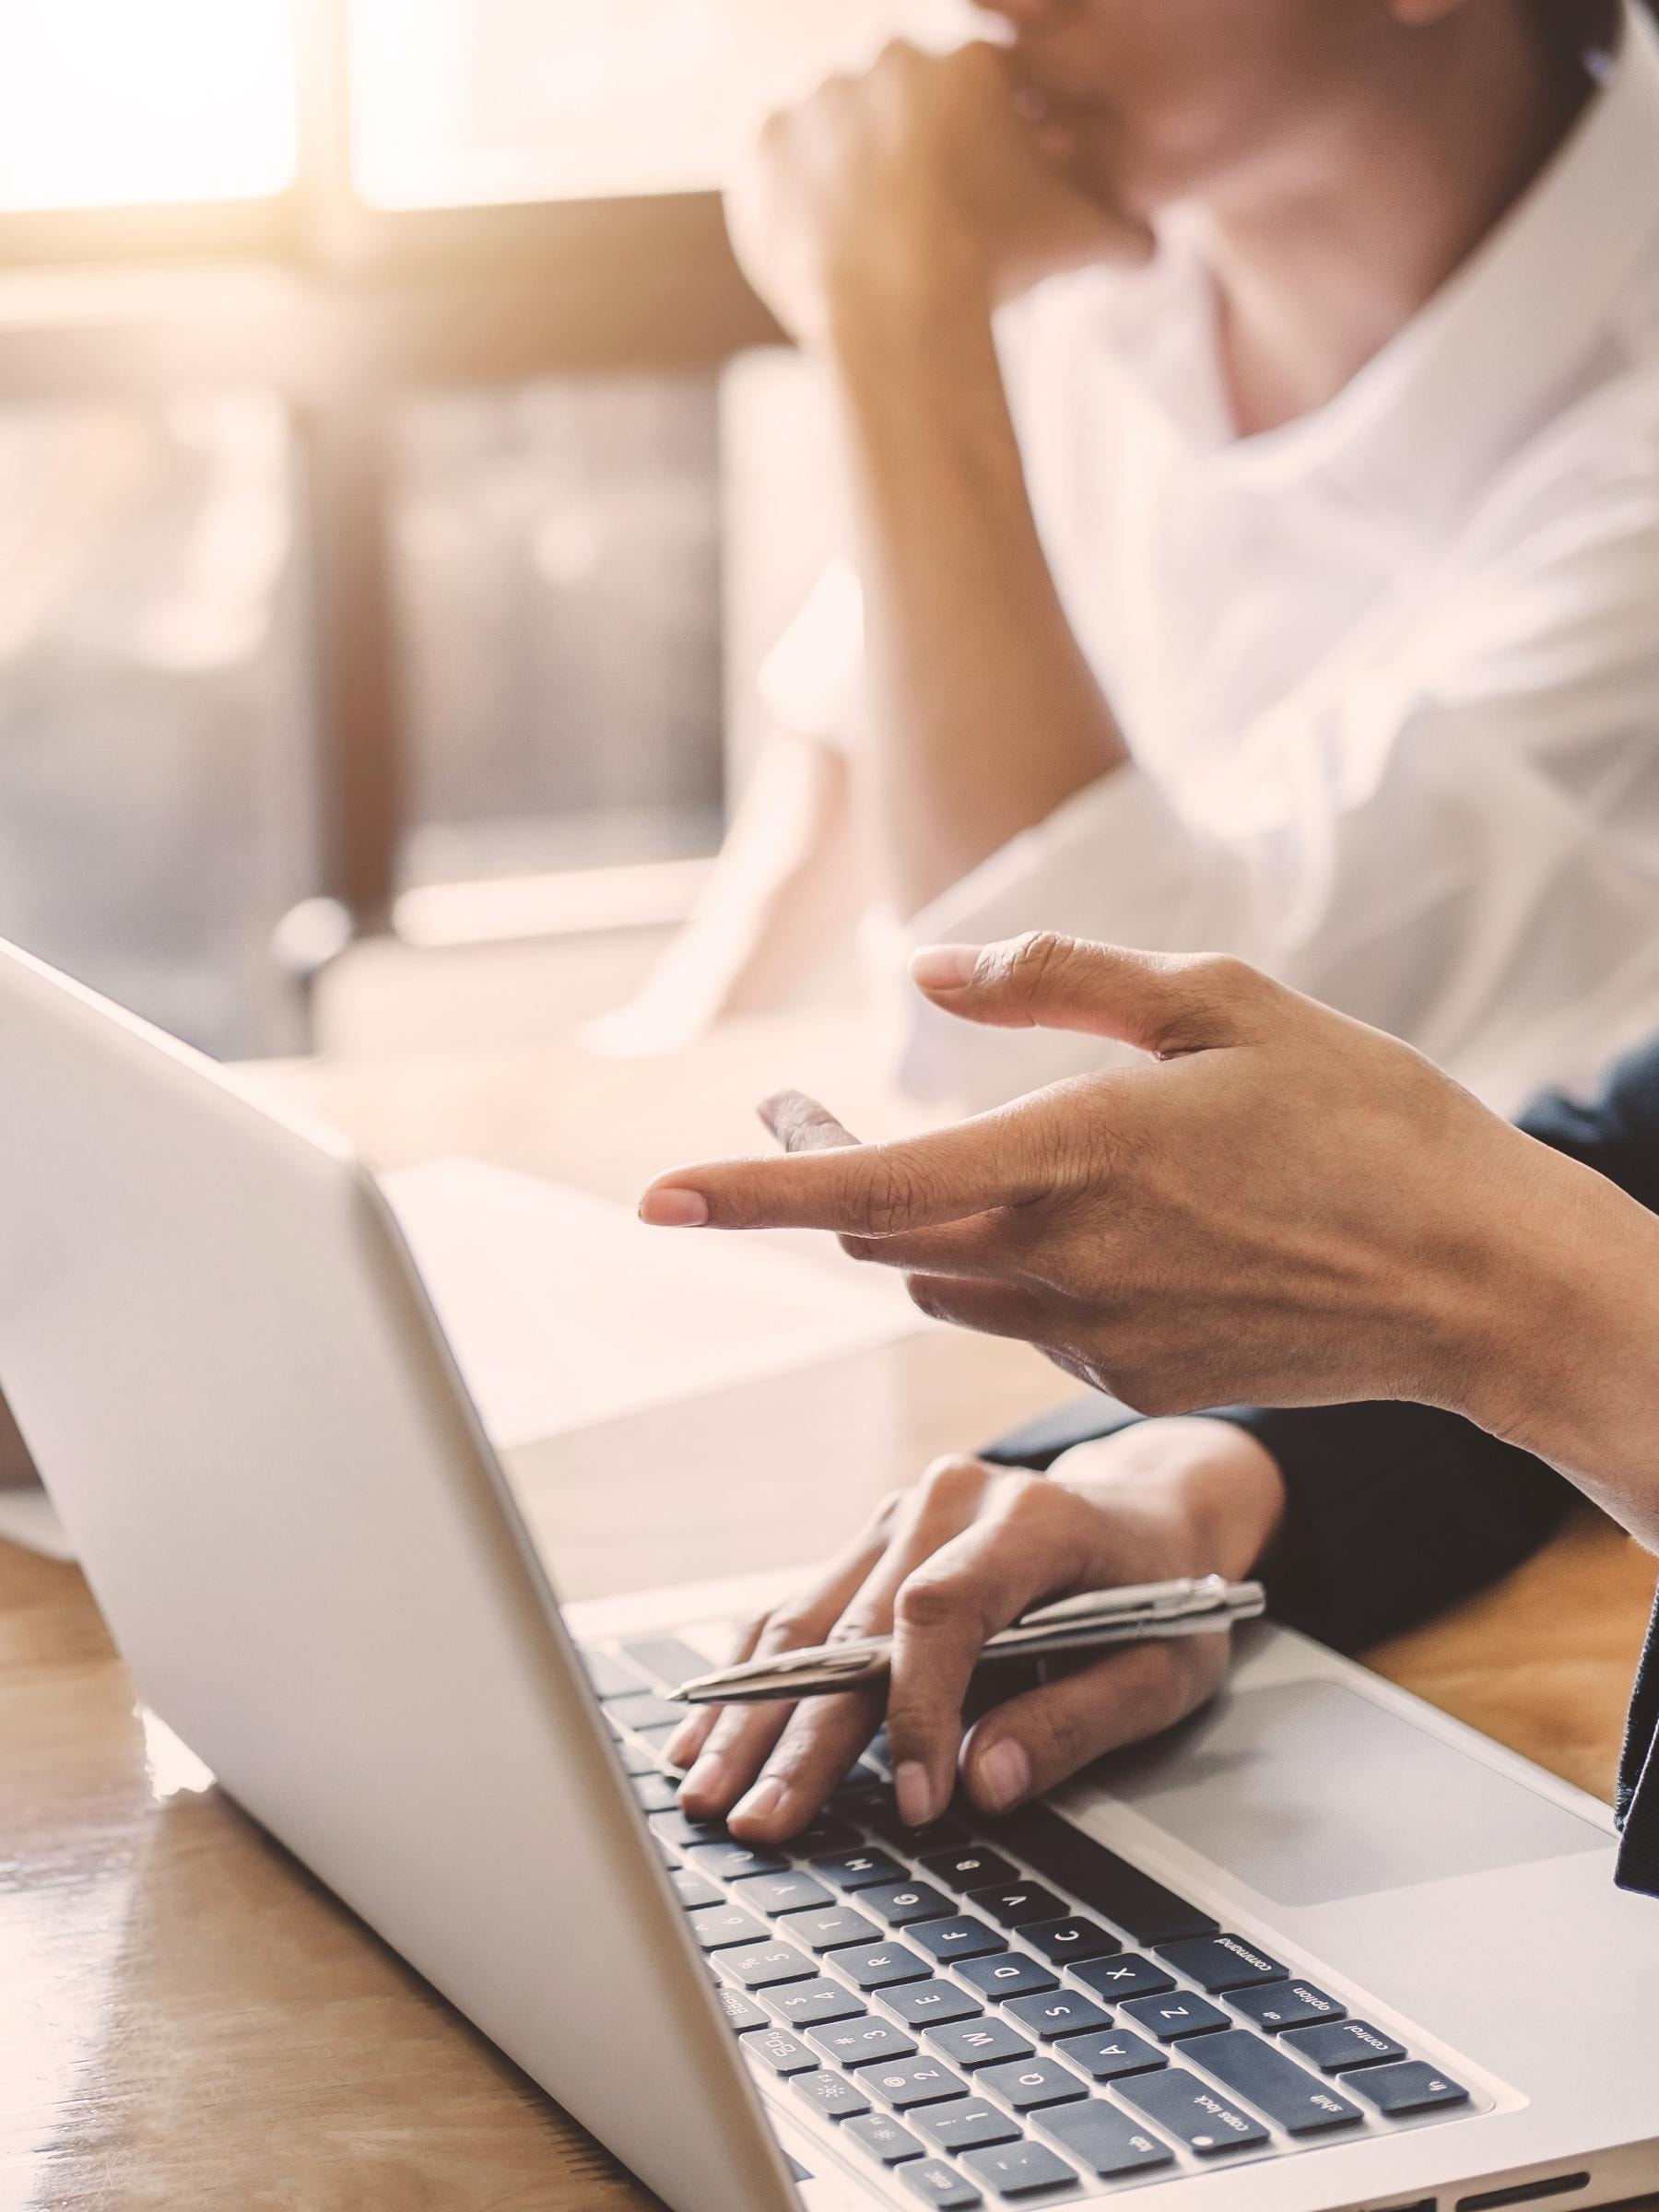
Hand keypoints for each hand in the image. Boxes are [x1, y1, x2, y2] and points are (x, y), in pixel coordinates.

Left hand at [641, 932, 1618, 1435]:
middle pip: (884, 1233)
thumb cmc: (1362, 1117)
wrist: (1474, 1279)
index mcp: (1070, 1156)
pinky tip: (1103, 1222)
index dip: (750, 1193)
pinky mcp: (1130, 1378)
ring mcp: (1092, 1335)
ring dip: (918, 1221)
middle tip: (793, 1115)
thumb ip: (1056, 983)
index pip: (865, 1186)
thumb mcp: (1218, 1000)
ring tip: (953, 1154)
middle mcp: (1060, 1262)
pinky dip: (1016, 1263)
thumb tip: (926, 971)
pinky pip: (1025, 1315)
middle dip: (821, 1180)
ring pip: (945, 1277)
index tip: (656, 1198)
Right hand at [667, 1419, 1284, 1841]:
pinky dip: (750, 1679)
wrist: (1148, 1516)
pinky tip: (705, 1738)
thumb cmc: (1164, 1598)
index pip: (944, 1610)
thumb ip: (1079, 1724)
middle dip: (801, 1735)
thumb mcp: (1164, 1669)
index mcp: (1031, 1519)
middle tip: (758, 1823)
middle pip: (855, 1625)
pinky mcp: (871, 1545)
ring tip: (707, 1796)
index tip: (914, 1804)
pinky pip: (798, 1612)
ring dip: (752, 1715)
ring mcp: (899, 1516)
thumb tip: (984, 1786)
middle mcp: (948, 1502)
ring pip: (807, 1621)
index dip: (918, 1709)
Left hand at [726, 41, 1148, 346]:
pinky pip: (770, 164)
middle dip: (905, 162)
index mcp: (971, 61)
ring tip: (863, 245)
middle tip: (914, 231)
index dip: (972, 160)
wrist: (900, 311)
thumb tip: (1150, 247)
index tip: (968, 208)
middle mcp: (890, 53)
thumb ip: (1124, 232)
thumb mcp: (1083, 245)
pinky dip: (788, 201)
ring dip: (843, 176)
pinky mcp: (758, 139)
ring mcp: (816, 91)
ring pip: (833, 132)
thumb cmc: (998, 270)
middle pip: (900, 109)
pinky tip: (816, 244)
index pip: (973, 100)